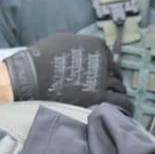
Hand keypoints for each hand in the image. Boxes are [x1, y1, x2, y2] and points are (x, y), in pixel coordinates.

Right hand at [4, 34, 131, 114]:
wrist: (30, 76)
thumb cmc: (41, 57)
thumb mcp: (62, 40)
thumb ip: (79, 45)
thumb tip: (85, 53)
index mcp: (96, 45)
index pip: (111, 58)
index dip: (109, 69)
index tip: (108, 76)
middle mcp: (102, 61)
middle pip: (116, 74)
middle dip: (115, 82)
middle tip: (113, 91)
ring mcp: (101, 79)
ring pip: (120, 89)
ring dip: (121, 96)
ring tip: (121, 104)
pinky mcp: (97, 96)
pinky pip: (119, 103)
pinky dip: (124, 107)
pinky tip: (124, 113)